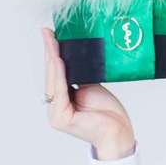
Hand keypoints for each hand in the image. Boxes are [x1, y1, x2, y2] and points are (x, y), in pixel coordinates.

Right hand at [43, 27, 135, 157]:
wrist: (119, 132)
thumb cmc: (108, 114)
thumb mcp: (90, 88)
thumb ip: (78, 77)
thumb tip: (72, 59)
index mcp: (61, 102)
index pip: (55, 75)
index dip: (52, 55)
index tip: (49, 35)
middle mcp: (55, 108)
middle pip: (52, 76)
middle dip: (50, 53)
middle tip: (47, 32)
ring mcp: (56, 113)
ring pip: (54, 81)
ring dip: (52, 59)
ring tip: (51, 40)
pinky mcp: (61, 117)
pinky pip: (60, 90)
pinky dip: (59, 74)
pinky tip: (58, 59)